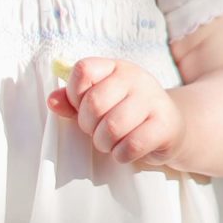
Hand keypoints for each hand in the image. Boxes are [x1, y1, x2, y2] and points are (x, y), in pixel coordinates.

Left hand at [49, 55, 186, 167]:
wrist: (170, 127)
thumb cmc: (127, 115)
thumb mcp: (100, 103)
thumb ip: (72, 101)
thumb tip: (52, 101)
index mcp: (115, 68)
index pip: (83, 70)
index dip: (74, 94)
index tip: (81, 108)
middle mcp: (135, 78)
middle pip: (95, 103)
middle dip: (88, 126)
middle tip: (96, 131)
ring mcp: (153, 99)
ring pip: (112, 127)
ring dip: (104, 143)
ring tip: (110, 142)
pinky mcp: (165, 124)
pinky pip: (132, 145)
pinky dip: (121, 154)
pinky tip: (125, 151)